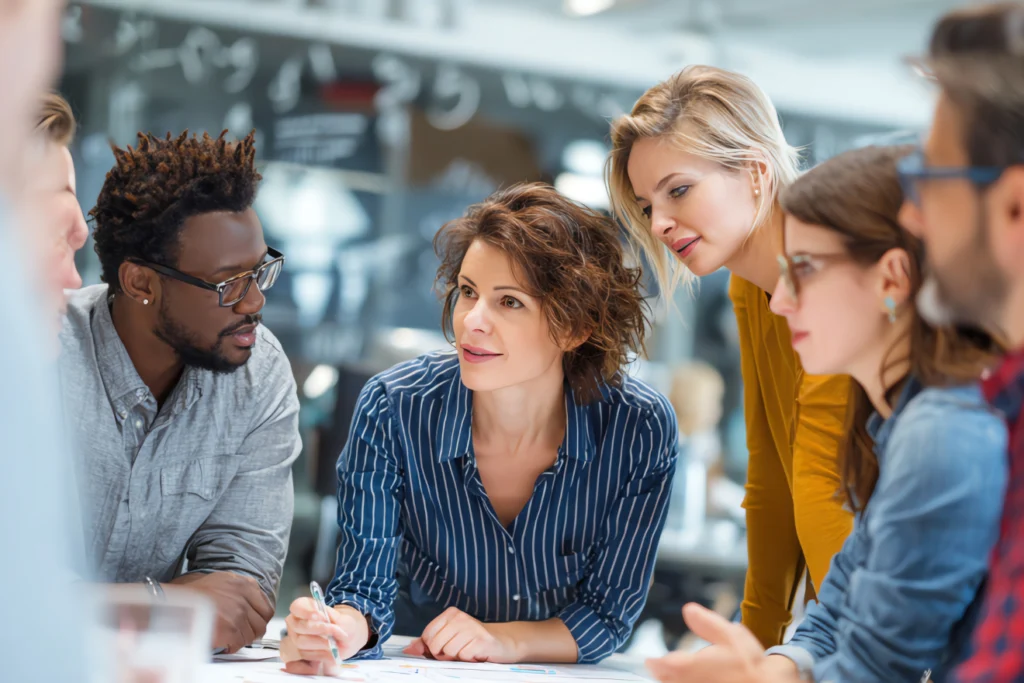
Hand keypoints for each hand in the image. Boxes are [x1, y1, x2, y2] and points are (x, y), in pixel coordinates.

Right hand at [169, 572, 272, 653]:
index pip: (266, 608)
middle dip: (252, 631)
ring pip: (251, 635)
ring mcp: (238, 614)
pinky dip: (232, 646)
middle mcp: (244, 598)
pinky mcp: (231, 629)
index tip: (254, 624)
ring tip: (229, 637)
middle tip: (241, 634)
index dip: (260, 619)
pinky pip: (240, 644)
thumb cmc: (196, 593)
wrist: (176, 603)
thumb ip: (242, 589)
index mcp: (245, 585)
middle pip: (261, 624)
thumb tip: (254, 605)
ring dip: (242, 639)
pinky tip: (224, 643)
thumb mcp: (224, 580)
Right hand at [281, 601, 369, 675]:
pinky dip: (320, 655)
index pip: (297, 607)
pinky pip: (305, 655)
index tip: (318, 615)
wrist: (348, 640)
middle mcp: (296, 622)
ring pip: (301, 643)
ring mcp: (296, 638)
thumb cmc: (343, 625)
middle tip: (335, 631)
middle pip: (299, 627)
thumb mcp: (345, 620)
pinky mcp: (300, 652)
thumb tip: (324, 621)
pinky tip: (331, 654)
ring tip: (335, 644)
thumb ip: (335, 619)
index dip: (305, 611)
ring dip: (321, 644)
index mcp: (305, 607)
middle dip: (319, 629)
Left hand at [403, 607, 518, 662]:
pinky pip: (462, 656)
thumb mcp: (449, 638)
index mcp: (450, 614)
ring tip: (467, 651)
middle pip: (435, 645)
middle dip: (443, 654)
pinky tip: (475, 654)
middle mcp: (459, 617)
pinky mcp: (480, 639)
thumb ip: (427, 643)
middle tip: (458, 651)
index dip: (432, 647)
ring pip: (448, 652)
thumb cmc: (473, 641)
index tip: (445, 646)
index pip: (427, 635)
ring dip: (457, 658)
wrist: (502, 642)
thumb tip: (408, 649)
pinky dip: (468, 660)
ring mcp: (470, 627)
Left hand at [646, 603, 771, 682]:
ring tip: (670, 676)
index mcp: (689, 666)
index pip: (662, 666)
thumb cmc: (748, 663)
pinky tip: (693, 679)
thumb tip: (688, 609)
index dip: (655, 663)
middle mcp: (689, 682)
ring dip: (672, 681)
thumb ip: (706, 623)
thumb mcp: (729, 635)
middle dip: (662, 674)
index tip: (651, 661)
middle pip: (667, 681)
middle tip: (659, 669)